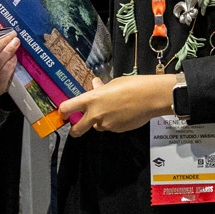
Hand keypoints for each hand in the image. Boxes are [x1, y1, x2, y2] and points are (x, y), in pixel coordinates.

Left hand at [59, 74, 174, 136]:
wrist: (151, 97)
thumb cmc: (132, 85)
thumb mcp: (113, 83)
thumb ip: (101, 89)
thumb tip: (95, 86)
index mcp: (91, 99)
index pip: (67, 108)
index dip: (63, 111)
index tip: (64, 112)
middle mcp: (95, 114)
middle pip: (77, 129)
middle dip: (75, 130)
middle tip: (76, 127)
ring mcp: (106, 124)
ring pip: (98, 126)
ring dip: (100, 121)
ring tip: (114, 110)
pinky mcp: (117, 130)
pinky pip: (111, 127)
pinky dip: (114, 122)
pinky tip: (125, 113)